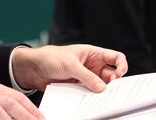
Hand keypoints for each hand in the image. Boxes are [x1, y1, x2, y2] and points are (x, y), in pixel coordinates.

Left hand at [11, 44, 127, 92]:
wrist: (34, 68)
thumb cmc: (51, 57)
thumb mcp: (70, 64)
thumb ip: (86, 76)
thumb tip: (101, 88)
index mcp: (93, 54)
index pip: (115, 57)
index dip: (121, 66)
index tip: (119, 75)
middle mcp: (92, 65)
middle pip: (111, 75)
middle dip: (113, 83)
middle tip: (111, 90)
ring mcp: (86, 77)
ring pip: (101, 86)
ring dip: (102, 92)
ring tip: (100, 97)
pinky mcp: (79, 87)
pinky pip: (90, 93)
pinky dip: (92, 97)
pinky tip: (90, 101)